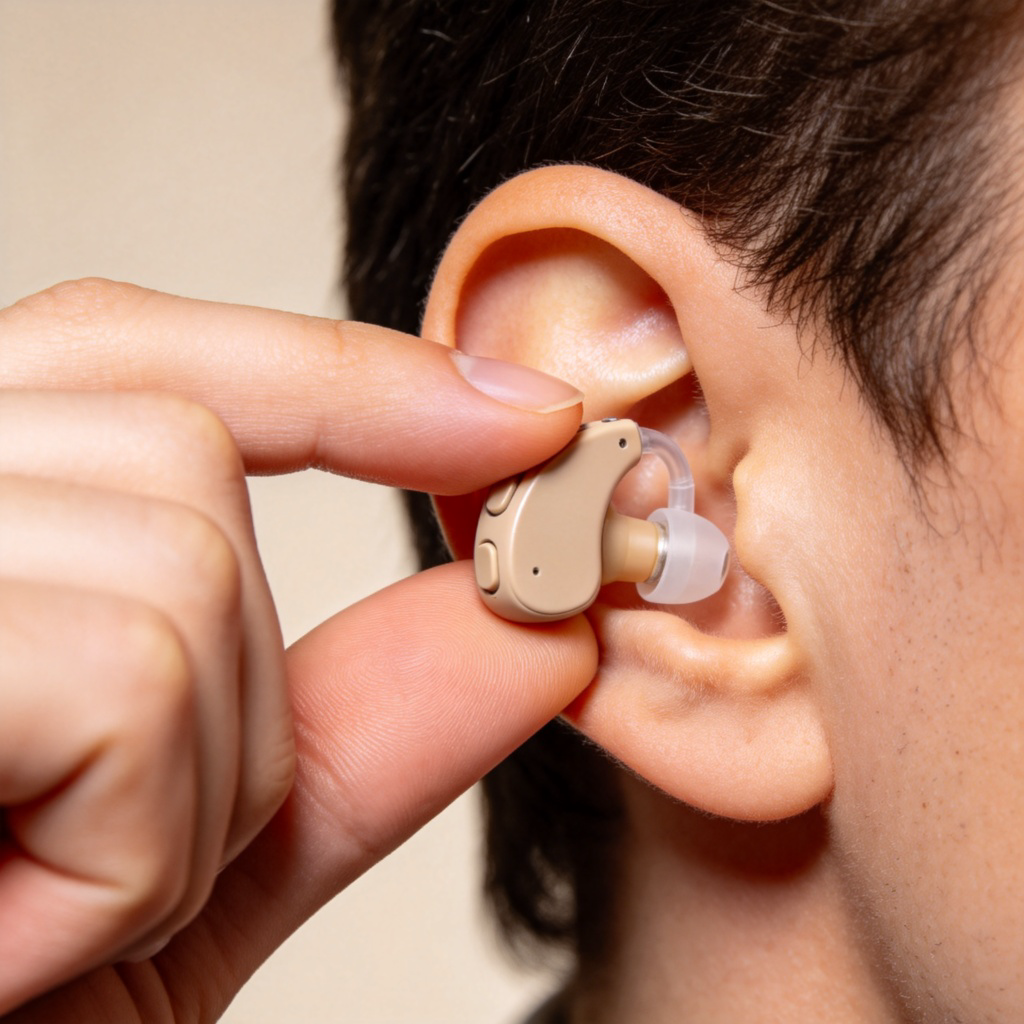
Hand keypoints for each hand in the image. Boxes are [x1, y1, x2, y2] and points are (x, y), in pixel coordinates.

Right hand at [0, 279, 596, 1018]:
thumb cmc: (7, 999)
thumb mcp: (182, 853)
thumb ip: (353, 725)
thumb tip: (537, 625)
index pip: (152, 360)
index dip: (353, 382)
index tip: (528, 419)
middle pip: (184, 453)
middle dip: (238, 683)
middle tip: (124, 852)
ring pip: (178, 568)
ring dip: (183, 793)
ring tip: (39, 910)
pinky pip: (124, 678)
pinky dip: (127, 852)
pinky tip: (7, 939)